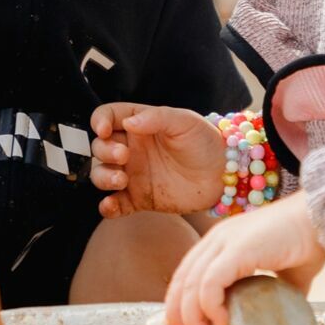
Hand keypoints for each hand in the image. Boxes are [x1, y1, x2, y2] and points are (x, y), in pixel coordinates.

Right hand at [91, 103, 226, 217]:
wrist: (225, 175)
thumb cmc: (206, 141)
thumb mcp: (184, 121)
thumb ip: (156, 118)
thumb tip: (128, 122)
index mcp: (138, 125)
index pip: (107, 116)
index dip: (99, 121)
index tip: (104, 130)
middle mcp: (131, 149)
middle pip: (100, 147)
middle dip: (105, 151)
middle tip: (124, 156)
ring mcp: (133, 175)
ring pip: (101, 175)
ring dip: (103, 177)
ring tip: (121, 180)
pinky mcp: (139, 200)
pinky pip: (114, 205)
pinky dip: (107, 207)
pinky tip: (110, 205)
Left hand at [163, 193, 324, 324]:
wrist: (323, 221)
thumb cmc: (308, 243)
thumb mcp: (286, 274)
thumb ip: (279, 292)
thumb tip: (284, 319)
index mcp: (222, 241)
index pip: (186, 272)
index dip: (178, 301)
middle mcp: (217, 238)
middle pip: (182, 280)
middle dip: (177, 314)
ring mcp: (225, 241)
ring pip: (192, 284)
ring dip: (193, 318)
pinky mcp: (238, 249)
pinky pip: (211, 281)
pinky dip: (210, 305)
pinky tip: (222, 323)